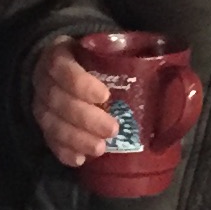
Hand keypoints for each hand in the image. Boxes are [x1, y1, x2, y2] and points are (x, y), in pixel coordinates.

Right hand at [32, 40, 119, 167]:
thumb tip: (171, 70)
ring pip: (52, 123)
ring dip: (76, 138)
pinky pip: (49, 140)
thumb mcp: (101, 49)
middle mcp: (43, 80)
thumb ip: (127, 58)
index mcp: (58, 55)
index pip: (62, 68)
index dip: (81, 84)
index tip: (105, 96)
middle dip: (85, 118)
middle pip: (58, 101)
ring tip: (100, 149)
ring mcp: (39, 104)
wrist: (59, 66)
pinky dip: (64, 152)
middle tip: (112, 129)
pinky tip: (80, 160)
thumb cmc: (89, 58)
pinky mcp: (41, 124)